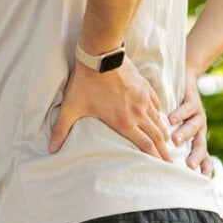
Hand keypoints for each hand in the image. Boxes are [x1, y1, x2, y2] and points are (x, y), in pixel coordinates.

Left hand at [49, 57, 171, 161]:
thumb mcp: (71, 108)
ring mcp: (143, 98)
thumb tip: (50, 148)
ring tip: (168, 143)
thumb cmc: (86, 82)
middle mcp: (138, 113)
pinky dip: (160, 115)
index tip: (163, 168)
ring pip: (159, 121)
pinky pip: (157, 105)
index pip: (145, 145)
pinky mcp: (144, 86)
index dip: (155, 158)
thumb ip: (61, 130)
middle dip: (165, 151)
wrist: (101, 55)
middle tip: (171, 163)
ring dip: (165, 134)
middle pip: (157, 136)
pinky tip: (161, 118)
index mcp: (124, 122)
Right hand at [169, 70, 212, 175]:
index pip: (205, 158)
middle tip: (189, 167)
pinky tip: (171, 120)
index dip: (204, 170)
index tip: (202, 184)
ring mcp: (198, 115)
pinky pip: (187, 109)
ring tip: (175, 141)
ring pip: (194, 127)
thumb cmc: (176, 108)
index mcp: (196, 139)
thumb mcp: (175, 129)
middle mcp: (200, 129)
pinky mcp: (194, 101)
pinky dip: (179, 115)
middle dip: (196, 156)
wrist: (186, 79)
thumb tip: (157, 161)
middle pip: (201, 146)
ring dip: (184, 134)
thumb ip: (170, 143)